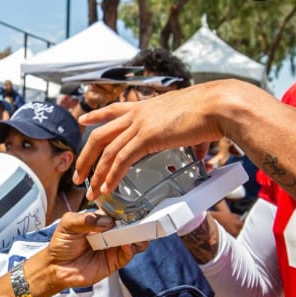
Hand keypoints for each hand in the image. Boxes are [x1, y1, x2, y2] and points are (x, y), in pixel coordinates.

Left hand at [27, 211, 145, 296]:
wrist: (56, 267)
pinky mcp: (114, 262)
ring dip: (139, 236)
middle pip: (130, 225)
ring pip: (133, 240)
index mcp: (100, 220)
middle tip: (141, 220)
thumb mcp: (68, 224)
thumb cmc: (61, 243)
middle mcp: (110, 233)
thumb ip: (85, 219)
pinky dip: (131, 249)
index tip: (135, 205)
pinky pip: (127, 255)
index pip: (118, 212)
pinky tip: (127, 245)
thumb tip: (108, 221)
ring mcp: (113, 247)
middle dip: (138, 222)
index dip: (126, 209)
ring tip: (137, 233)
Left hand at [75, 81, 233, 198]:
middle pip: (100, 134)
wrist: (217, 105)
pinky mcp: (146, 138)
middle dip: (86, 156)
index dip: (96, 115)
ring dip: (96, 173)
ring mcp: (140, 125)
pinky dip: (111, 176)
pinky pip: (121, 160)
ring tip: (90, 191)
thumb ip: (192, 141)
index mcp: (146, 106)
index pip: (114, 109)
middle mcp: (138, 114)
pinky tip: (106, 188)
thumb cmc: (211, 111)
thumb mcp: (193, 123)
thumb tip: (201, 154)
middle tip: (79, 173)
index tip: (84, 120)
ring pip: (106, 151)